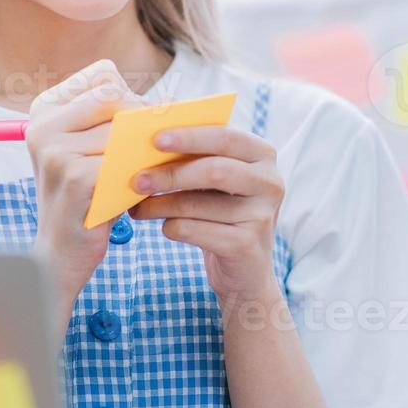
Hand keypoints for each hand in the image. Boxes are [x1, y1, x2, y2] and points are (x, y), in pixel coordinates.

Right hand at [25, 59, 145, 332]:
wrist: (60, 256)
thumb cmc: (86, 198)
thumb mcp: (90, 152)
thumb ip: (115, 121)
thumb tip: (169, 102)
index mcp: (43, 111)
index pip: (103, 77)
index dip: (133, 94)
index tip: (146, 119)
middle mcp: (43, 126)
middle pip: (115, 97)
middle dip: (144, 117)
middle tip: (160, 144)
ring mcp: (56, 151)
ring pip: (125, 129)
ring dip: (147, 146)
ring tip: (158, 166)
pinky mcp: (76, 176)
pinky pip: (126, 160)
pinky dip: (143, 171)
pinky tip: (150, 186)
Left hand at [128, 125, 284, 302]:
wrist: (246, 270)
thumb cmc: (224, 214)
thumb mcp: (220, 181)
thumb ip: (198, 157)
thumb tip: (148, 141)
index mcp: (263, 156)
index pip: (226, 137)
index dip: (190, 137)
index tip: (155, 139)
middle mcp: (270, 183)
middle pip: (213, 170)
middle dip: (170, 174)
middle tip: (137, 180)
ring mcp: (261, 216)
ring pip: (198, 204)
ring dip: (160, 205)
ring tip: (138, 207)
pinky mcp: (246, 245)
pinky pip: (194, 230)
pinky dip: (171, 227)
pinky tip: (164, 226)